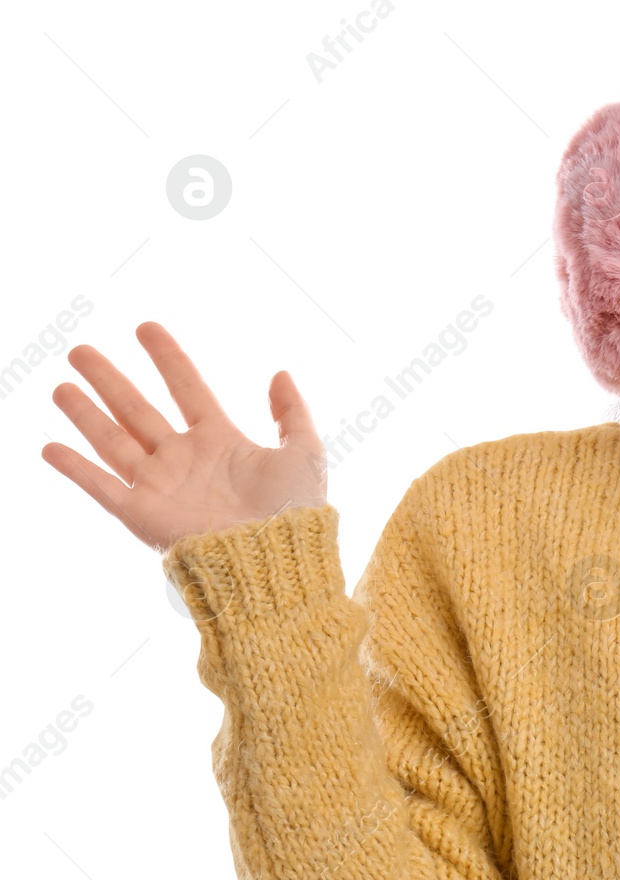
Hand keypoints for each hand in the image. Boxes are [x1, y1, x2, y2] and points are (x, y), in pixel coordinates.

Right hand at [40, 321, 327, 551]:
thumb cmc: (294, 509)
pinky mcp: (142, 514)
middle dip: (109, 380)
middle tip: (80, 351)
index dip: (167, 358)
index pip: (187, 388)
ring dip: (85, 414)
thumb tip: (280, 373)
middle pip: (138, 410)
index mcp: (221, 442)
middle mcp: (184, 460)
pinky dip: (74, 467)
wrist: (274, 558)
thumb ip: (292, 411)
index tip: (145, 327)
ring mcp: (160, 485)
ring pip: (113, 441)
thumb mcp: (304, 450)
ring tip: (60, 386)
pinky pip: (101, 486)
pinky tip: (49, 447)